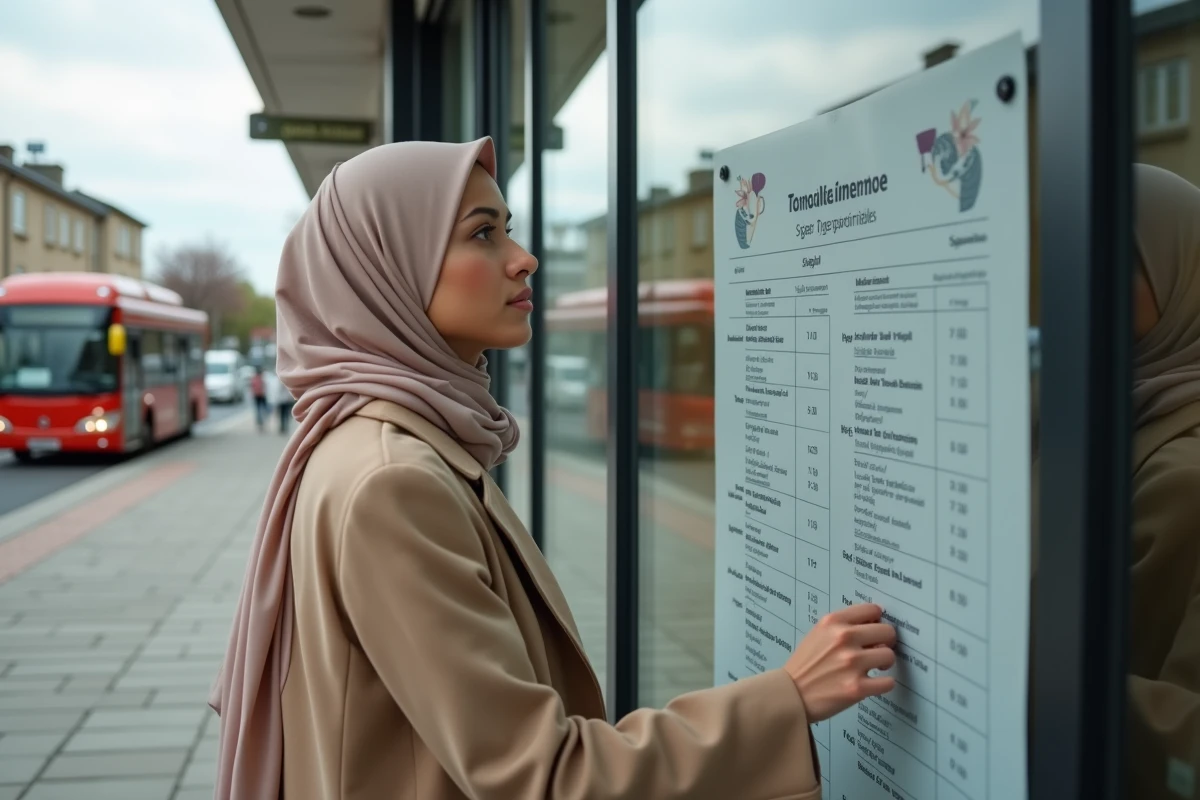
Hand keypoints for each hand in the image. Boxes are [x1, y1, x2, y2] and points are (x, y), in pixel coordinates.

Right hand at [784, 603, 895, 721]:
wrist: (790, 693)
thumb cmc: (806, 663)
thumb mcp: (819, 634)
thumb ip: (843, 626)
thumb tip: (875, 625)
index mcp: (833, 622)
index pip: (873, 610)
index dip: (877, 621)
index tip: (874, 630)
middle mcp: (844, 638)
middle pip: (887, 632)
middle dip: (885, 641)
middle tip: (877, 650)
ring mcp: (851, 663)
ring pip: (890, 656)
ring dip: (884, 663)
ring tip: (874, 668)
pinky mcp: (857, 688)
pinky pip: (888, 682)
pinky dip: (884, 683)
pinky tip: (873, 684)